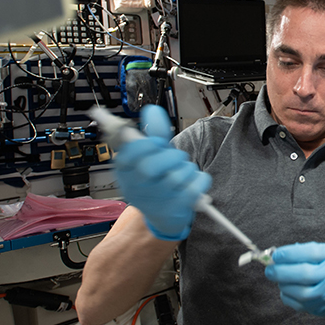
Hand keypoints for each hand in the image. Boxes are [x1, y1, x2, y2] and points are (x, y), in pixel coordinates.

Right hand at [113, 105, 210, 240]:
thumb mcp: (150, 155)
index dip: (149, 143)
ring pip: (177, 174)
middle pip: (151, 166)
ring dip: (187, 167)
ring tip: (183, 172)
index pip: (130, 151)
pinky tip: (194, 181)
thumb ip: (153, 133)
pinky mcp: (176, 208)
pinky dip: (200, 179)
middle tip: (175, 158)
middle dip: (171, 156)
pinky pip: (195, 186)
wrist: (164, 214)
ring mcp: (156, 200)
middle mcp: (135, 187)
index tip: (157, 144)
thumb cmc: (155, 180)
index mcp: (124, 170)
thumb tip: (153, 110)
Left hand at [265, 242, 324, 316]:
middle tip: (269, 269)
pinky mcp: (319, 308)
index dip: (289, 254)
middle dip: (281, 271)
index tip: (276, 255)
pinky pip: (296, 304)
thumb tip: (279, 256)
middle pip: (304, 274)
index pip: (310, 253)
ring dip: (283, 284)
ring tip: (280, 278)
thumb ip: (305, 250)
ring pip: (299, 292)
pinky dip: (287, 296)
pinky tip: (287, 288)